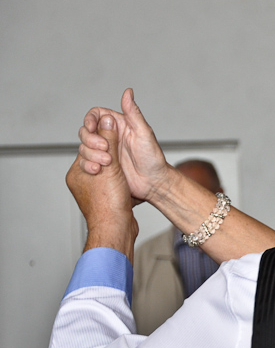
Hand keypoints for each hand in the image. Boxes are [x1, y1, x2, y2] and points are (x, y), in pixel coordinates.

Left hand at [66, 114, 137, 258]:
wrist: (116, 228)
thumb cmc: (110, 203)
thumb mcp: (110, 166)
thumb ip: (108, 140)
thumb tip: (106, 119)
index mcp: (76, 172)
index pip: (87, 147)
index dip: (101, 142)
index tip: (111, 144)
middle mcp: (80, 181)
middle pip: (95, 156)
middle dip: (107, 154)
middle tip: (113, 161)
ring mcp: (91, 191)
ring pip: (104, 169)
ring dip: (114, 168)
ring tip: (119, 172)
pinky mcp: (103, 198)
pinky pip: (110, 181)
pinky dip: (118, 178)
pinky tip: (125, 182)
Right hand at [78, 88, 170, 202]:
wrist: (154, 183)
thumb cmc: (153, 158)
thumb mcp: (144, 133)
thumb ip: (133, 113)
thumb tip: (128, 92)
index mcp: (118, 125)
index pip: (96, 115)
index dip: (90, 119)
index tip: (91, 127)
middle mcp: (109, 136)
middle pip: (86, 131)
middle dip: (90, 139)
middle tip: (104, 148)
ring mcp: (104, 151)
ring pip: (84, 147)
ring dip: (90, 153)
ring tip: (107, 162)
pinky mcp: (101, 165)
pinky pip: (85, 162)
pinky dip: (87, 165)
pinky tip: (98, 170)